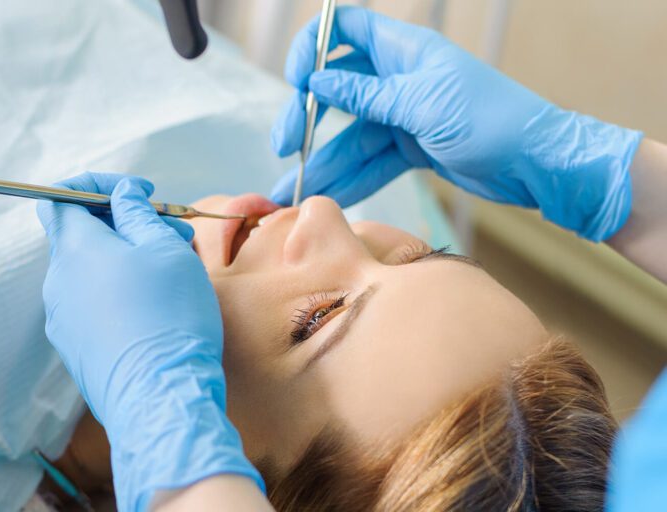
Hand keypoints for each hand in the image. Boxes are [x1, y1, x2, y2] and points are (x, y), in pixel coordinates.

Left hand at [36, 172, 262, 511]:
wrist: (161, 396)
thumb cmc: (168, 315)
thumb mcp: (163, 249)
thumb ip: (136, 213)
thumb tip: (120, 194)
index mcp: (74, 249)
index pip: (60, 197)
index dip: (97, 185)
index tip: (137, 191)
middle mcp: (57, 281)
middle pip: (81, 235)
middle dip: (124, 224)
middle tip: (171, 231)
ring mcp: (62, 318)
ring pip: (90, 272)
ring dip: (125, 259)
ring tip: (171, 270)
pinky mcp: (75, 348)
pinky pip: (91, 305)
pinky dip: (118, 292)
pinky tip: (155, 306)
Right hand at [270, 6, 642, 241]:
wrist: (537, 163)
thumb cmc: (491, 120)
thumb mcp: (421, 104)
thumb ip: (366, 96)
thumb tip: (316, 81)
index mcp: (402, 51)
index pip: (345, 29)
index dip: (314, 47)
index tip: (298, 81)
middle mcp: (397, 78)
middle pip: (336, 90)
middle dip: (305, 119)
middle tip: (284, 148)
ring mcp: (403, 114)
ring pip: (349, 135)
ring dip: (321, 162)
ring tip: (291, 193)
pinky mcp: (410, 148)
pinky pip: (370, 162)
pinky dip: (349, 179)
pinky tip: (325, 196)